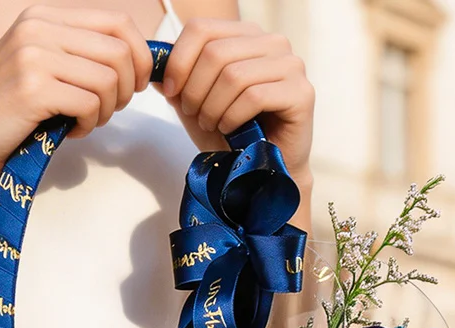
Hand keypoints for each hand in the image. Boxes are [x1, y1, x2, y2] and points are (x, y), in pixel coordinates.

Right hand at [0, 6, 152, 184]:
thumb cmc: (6, 110)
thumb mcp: (42, 66)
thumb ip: (79, 55)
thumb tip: (136, 61)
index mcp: (44, 16)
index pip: (117, 21)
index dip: (139, 56)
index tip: (135, 85)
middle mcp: (38, 26)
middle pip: (119, 51)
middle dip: (126, 89)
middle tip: (108, 110)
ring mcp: (33, 55)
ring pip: (108, 79)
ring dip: (107, 110)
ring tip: (85, 122)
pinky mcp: (32, 88)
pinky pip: (89, 104)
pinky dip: (89, 125)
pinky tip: (71, 132)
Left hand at [160, 20, 314, 182]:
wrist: (267, 171)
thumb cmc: (235, 135)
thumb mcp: (198, 104)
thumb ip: (179, 82)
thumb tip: (153, 62)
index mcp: (247, 36)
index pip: (201, 28)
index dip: (178, 60)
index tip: (170, 91)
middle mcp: (273, 43)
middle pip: (215, 52)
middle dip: (195, 89)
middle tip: (194, 114)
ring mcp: (291, 66)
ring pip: (234, 75)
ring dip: (213, 106)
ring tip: (212, 125)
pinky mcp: (302, 93)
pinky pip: (254, 96)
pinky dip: (233, 117)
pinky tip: (231, 130)